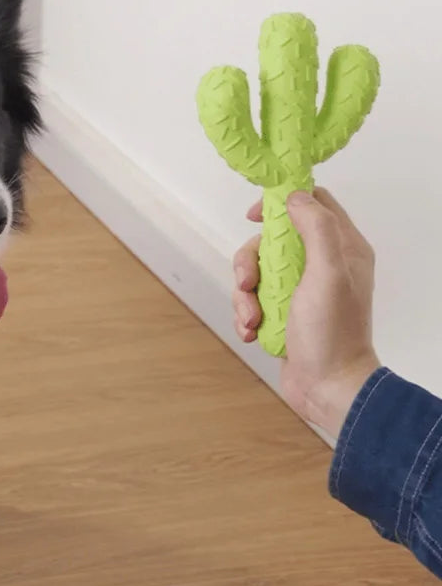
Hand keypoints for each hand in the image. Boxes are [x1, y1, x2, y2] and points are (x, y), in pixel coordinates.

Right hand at [233, 188, 380, 437]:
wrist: (328, 389)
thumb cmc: (332, 333)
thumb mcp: (327, 274)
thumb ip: (316, 229)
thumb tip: (293, 196)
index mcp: (342, 248)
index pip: (312, 203)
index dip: (281, 202)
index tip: (253, 217)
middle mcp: (322, 264)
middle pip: (272, 239)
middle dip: (250, 262)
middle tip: (247, 284)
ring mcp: (301, 289)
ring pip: (257, 271)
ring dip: (244, 296)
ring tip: (251, 320)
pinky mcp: (283, 311)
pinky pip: (252, 299)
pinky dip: (246, 314)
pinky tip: (251, 331)